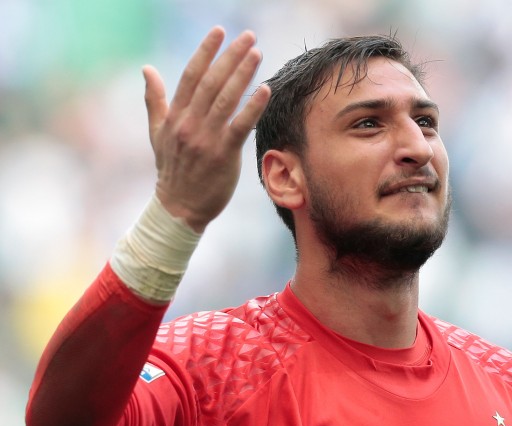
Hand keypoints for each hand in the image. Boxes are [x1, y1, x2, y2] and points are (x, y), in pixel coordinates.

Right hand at [143, 27, 270, 231]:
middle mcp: (189, 123)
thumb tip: (146, 69)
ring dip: (243, 74)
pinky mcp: (223, 154)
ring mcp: (205, 138)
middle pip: (211, 82)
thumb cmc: (172, 170)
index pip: (190, 75)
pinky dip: (252, 107)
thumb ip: (154, 100)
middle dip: (230, 56)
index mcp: (174, 115)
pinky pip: (239, 126)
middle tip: (248, 36)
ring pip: (226, 99)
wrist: (178, 208)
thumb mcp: (157, 133)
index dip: (205, 51)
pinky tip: (265, 89)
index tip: (219, 31)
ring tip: (257, 53)